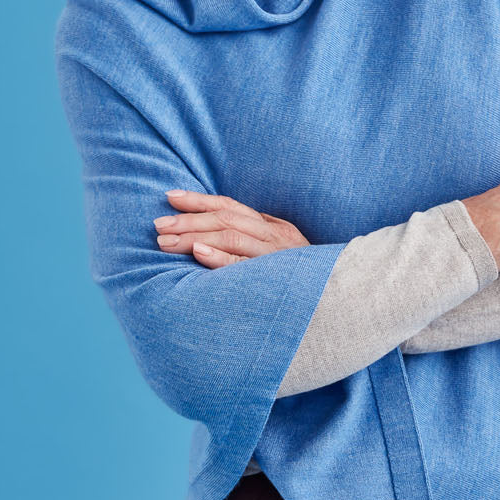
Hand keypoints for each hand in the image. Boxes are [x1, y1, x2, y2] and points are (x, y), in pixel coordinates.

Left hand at [152, 190, 309, 267]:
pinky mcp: (277, 280)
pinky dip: (221, 258)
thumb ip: (256, 242)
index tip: (169, 197)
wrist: (341, 302)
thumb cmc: (304, 282)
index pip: (230, 207)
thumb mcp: (283, 254)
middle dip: (188, 220)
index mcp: (274, 228)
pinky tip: (198, 253)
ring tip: (165, 242)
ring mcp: (277, 258)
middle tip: (158, 226)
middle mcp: (275, 238)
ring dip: (195, 236)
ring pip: (231, 237)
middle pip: (226, 219)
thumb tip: (214, 237)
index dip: (199, 200)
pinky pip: (245, 267)